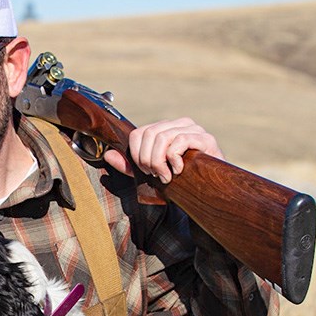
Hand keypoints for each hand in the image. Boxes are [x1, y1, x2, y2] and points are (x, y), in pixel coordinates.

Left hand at [103, 117, 224, 183]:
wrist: (208, 191)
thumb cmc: (180, 180)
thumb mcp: (150, 173)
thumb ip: (129, 165)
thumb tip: (107, 155)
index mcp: (165, 128)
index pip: (139, 133)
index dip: (136, 154)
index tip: (145, 171)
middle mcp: (179, 123)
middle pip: (149, 134)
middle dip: (147, 160)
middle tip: (156, 175)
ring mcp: (194, 129)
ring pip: (163, 137)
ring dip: (160, 162)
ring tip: (166, 176)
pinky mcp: (206, 138)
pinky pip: (180, 141)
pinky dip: (174, 159)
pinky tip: (178, 171)